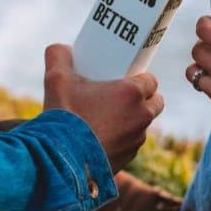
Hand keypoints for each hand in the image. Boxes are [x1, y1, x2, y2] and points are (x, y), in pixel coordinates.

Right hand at [43, 44, 162, 172]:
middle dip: (143, 99)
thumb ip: (59, 56)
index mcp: (131, 93)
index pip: (151, 80)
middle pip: (154, 103)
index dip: (141, 78)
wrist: (59, 161)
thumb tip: (62, 49)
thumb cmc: (63, 117)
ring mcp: (136, 139)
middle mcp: (141, 116)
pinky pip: (133, 143)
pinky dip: (124, 139)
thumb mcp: (56, 79)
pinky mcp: (128, 158)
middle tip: (122, 97)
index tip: (127, 78)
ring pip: (144, 124)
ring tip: (112, 116)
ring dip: (134, 120)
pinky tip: (105, 136)